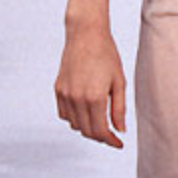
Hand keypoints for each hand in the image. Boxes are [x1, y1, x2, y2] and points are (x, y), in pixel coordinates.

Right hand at [55, 26, 126, 146]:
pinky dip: (74, 118)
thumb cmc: (106, 54)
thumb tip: (120, 130)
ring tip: (100, 120)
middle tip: (112, 134)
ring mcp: (65, 94)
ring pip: (74, 124)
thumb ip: (119, 108)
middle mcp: (77, 98)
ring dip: (87, 127)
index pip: (100, 131)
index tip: (118, 143)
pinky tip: (85, 111)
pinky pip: (64, 114)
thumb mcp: (119, 81)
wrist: (86, 34)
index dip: (110, 141)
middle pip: (87, 131)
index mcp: (94, 97)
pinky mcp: (58, 89)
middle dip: (100, 136)